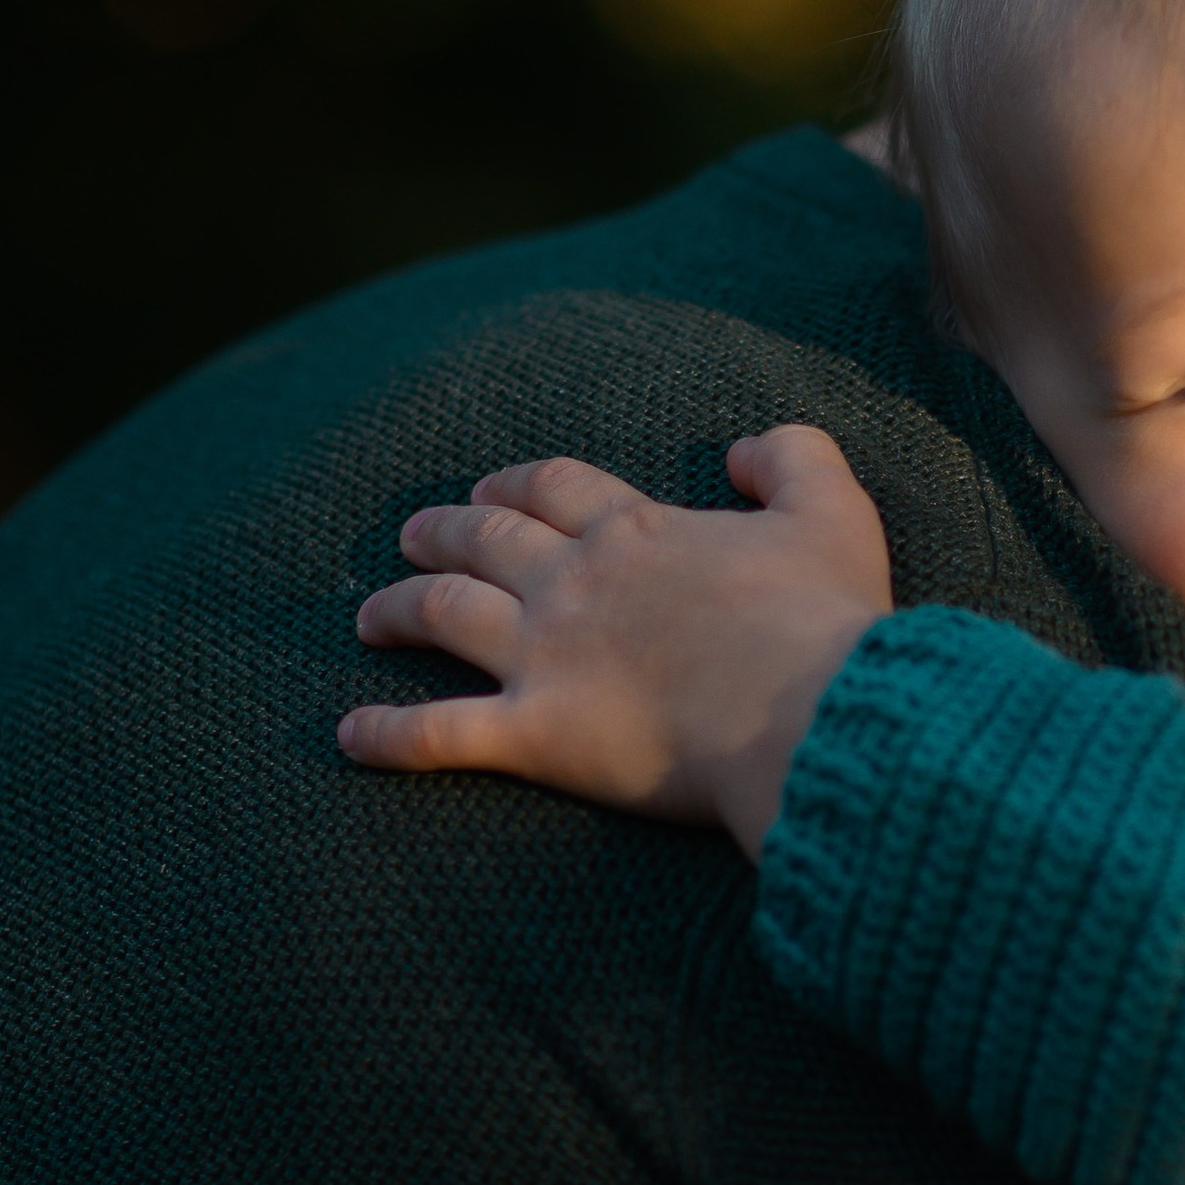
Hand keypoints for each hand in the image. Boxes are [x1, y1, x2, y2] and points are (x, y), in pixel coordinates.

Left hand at [338, 426, 892, 855]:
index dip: (519, 485)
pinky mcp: (536, 734)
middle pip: (486, 541)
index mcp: (637, 531)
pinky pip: (439, 734)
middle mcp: (575, 583)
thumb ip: (792, 459)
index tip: (494, 489)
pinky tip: (350, 736)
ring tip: (370, 617)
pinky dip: (388, 735)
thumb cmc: (824, 619)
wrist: (806, 709)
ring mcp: (546, 657)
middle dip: (443, 534)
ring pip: (444, 617)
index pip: (558, 489)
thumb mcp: (835, 512)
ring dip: (398, 611)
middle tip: (414, 538)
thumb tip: (742, 447)